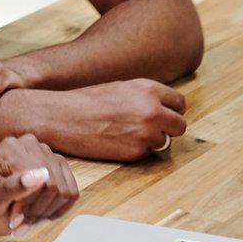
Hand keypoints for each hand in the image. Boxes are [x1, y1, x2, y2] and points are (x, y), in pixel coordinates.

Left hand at [0, 136, 78, 237]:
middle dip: (37, 210)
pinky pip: (72, 194)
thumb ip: (13, 187)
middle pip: (52, 185)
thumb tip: (41, 175)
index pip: (35, 179)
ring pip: (64, 192)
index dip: (27, 204)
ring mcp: (49, 154)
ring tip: (28, 219)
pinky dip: (58, 211)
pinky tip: (40, 214)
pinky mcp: (61, 168)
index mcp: (10, 147)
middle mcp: (31, 144)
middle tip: (20, 221)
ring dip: (46, 213)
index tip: (13, 218)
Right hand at [30, 79, 187, 159]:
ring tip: (126, 133)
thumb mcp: (122, 88)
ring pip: (164, 142)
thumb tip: (164, 108)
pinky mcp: (136, 152)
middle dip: (168, 128)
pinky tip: (117, 141)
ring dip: (150, 140)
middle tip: (152, 129)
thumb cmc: (87, 101)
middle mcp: (152, 110)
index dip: (171, 110)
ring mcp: (145, 133)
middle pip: (179, 125)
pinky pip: (146, 153)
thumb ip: (146, 97)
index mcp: (148, 89)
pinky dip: (136, 150)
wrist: (62, 117)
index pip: (179, 103)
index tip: (164, 115)